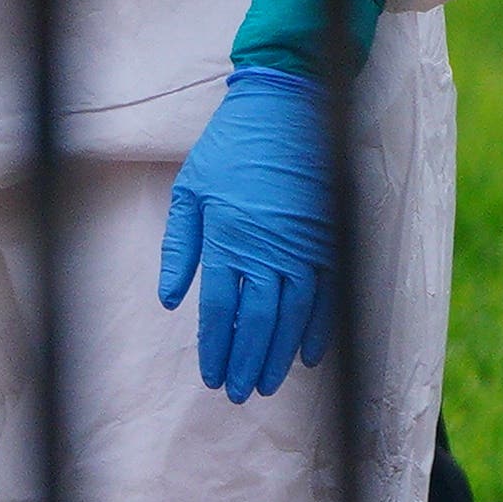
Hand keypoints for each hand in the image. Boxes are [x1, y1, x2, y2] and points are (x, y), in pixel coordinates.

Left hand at [154, 59, 337, 401]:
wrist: (285, 108)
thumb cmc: (229, 147)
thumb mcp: (189, 191)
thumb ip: (180, 248)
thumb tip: (171, 300)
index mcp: (227, 237)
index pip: (219, 308)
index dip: (215, 346)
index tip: (211, 375)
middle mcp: (268, 248)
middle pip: (258, 321)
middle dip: (247, 362)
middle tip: (239, 393)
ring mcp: (304, 246)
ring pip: (293, 315)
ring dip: (279, 355)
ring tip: (266, 384)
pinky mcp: (331, 238)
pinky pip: (328, 295)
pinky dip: (320, 329)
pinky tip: (310, 355)